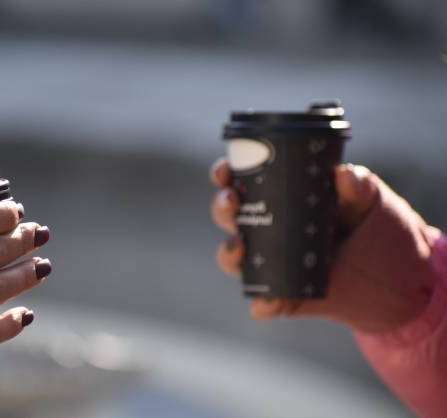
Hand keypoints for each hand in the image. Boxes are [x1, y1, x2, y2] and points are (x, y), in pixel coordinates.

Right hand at [210, 158, 439, 332]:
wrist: (407, 282)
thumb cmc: (384, 232)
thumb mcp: (372, 203)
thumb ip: (358, 187)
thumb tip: (341, 174)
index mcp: (283, 199)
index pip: (244, 181)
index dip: (226, 174)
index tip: (226, 171)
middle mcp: (270, 230)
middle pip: (229, 216)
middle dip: (222, 208)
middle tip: (233, 202)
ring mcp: (274, 265)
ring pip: (234, 258)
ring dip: (228, 252)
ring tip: (240, 245)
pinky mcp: (286, 297)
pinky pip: (263, 303)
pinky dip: (262, 303)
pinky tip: (268, 300)